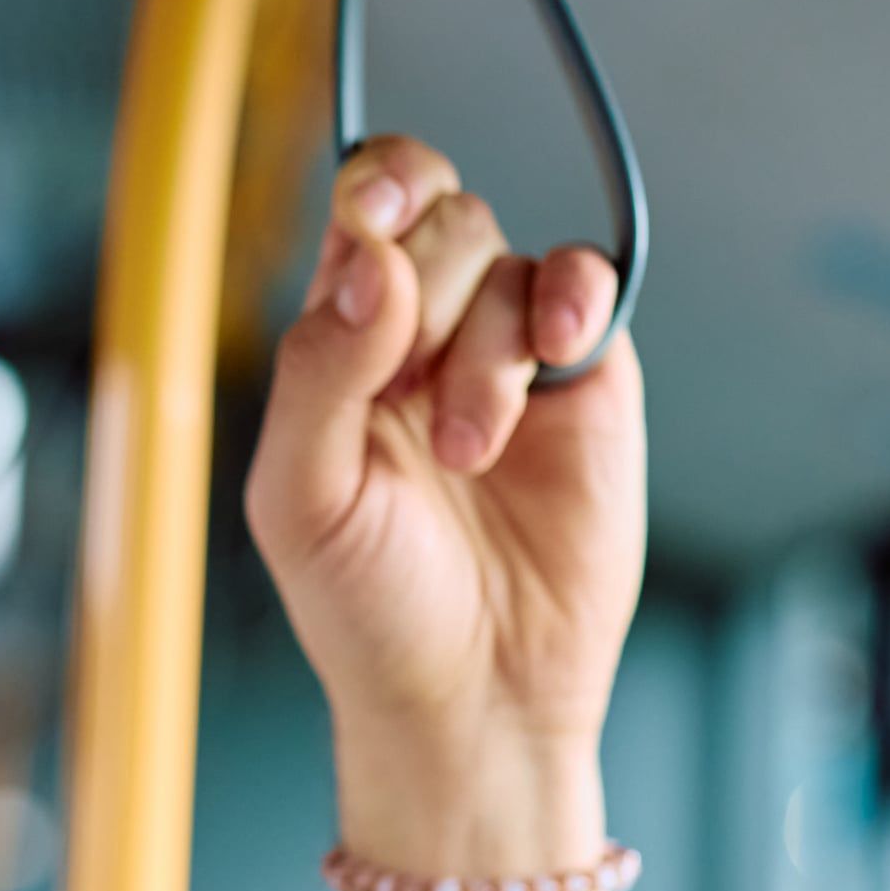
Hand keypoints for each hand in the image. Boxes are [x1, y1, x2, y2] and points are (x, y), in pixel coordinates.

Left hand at [243, 136, 651, 890]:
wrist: (473, 698)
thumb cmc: (368, 610)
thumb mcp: (302, 497)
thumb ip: (320, 370)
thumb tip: (371, 259)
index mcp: (339, 347)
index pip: (358, 216)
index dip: (372, 192)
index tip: (372, 221)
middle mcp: (420, 335)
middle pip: (435, 219)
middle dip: (425, 287)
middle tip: (411, 393)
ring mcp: (505, 354)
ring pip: (503, 259)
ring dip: (483, 345)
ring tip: (472, 452)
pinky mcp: (587, 386)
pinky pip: (585, 289)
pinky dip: (573, 297)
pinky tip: (555, 345)